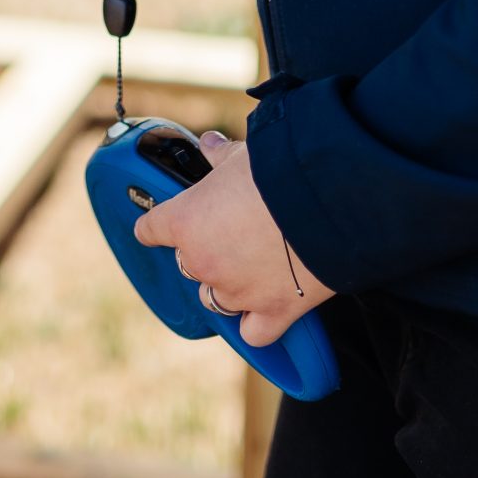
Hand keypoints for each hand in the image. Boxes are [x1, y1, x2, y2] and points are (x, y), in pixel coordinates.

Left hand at [132, 128, 334, 346]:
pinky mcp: (271, 311)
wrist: (326, 197)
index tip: (157, 226)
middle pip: (188, 265)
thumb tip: (210, 144)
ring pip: (216, 299)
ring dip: (227, 285)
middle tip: (231, 233)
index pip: (151, 229)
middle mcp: (202, 261)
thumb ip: (221, 156)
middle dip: (205, 251)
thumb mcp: (242, 156)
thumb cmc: (277, 170)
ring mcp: (235, 291)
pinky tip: (264, 311)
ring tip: (250, 266)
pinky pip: (253, 333)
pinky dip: (257, 323)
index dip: (155, 226)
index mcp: (186, 221)